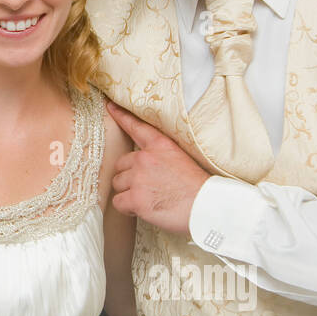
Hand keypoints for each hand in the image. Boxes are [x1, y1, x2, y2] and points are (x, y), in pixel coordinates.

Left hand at [106, 102, 211, 235]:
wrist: (207, 206)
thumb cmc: (198, 189)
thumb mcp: (182, 160)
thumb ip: (161, 158)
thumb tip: (146, 168)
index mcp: (160, 146)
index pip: (137, 127)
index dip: (121, 116)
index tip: (110, 106)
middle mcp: (146, 158)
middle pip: (121, 164)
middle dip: (129, 176)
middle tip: (147, 188)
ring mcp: (139, 177)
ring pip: (118, 184)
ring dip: (128, 193)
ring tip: (149, 200)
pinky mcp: (136, 198)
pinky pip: (118, 202)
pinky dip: (127, 208)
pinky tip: (144, 209)